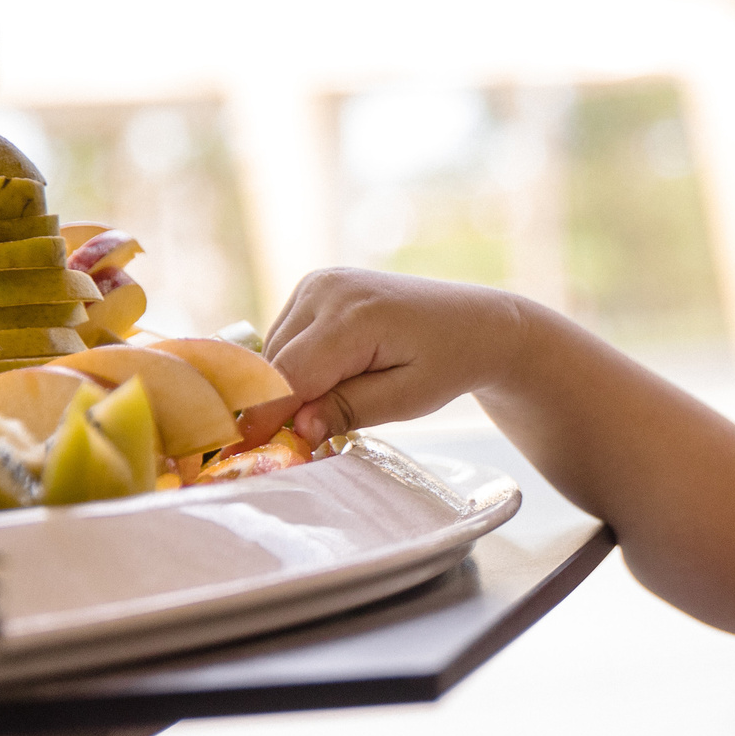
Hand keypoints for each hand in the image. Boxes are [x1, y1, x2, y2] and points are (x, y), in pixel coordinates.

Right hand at [265, 269, 523, 443]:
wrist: (473, 321)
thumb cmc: (447, 362)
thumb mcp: (408, 398)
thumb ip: (351, 410)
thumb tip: (298, 428)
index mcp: (354, 316)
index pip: (290, 375)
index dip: (272, 417)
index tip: (262, 454)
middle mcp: (327, 289)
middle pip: (276, 364)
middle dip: (286, 404)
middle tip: (316, 436)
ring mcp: (317, 282)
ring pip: (274, 352)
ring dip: (292, 384)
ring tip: (343, 398)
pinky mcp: (313, 286)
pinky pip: (285, 338)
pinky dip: (298, 365)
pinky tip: (338, 374)